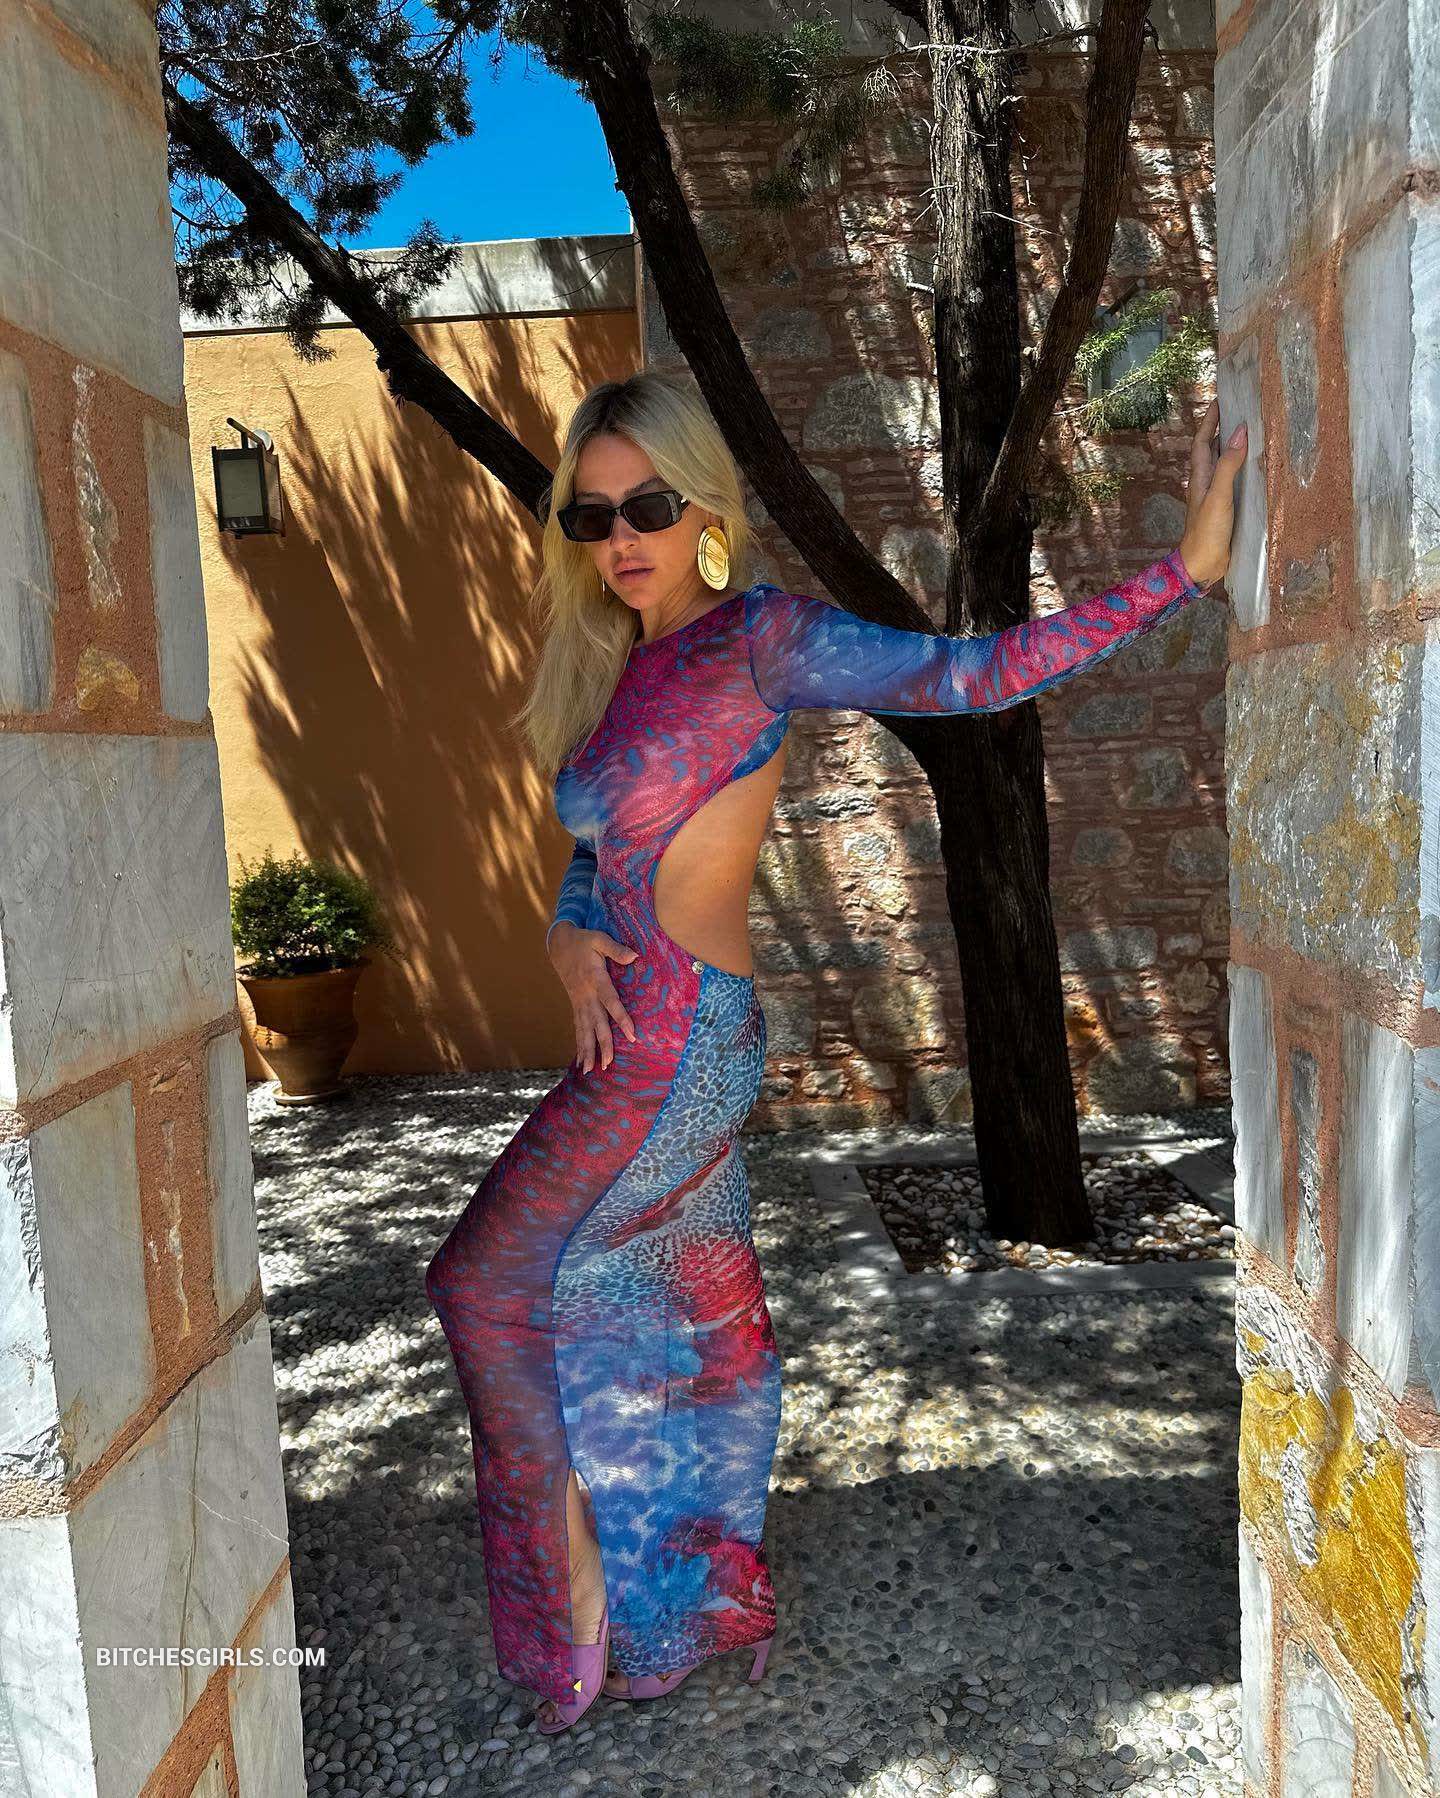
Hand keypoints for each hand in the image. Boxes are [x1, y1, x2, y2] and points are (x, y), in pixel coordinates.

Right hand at [547, 923, 638, 1072]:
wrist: (559, 944)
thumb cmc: (583, 941)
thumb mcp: (599, 939)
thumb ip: (616, 949)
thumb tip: (634, 956)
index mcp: (595, 979)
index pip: (610, 1002)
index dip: (621, 1018)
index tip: (631, 1035)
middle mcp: (586, 995)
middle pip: (596, 1023)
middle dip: (602, 1045)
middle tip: (607, 1064)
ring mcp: (579, 1002)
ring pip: (584, 1030)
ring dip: (587, 1051)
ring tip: (591, 1071)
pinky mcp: (576, 1005)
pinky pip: (578, 1028)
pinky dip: (579, 1045)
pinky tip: (581, 1062)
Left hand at [1177, 397, 1247, 588]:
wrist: (1201, 568)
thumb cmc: (1206, 533)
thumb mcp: (1218, 496)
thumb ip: (1228, 466)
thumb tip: (1239, 432)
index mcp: (1200, 477)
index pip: (1202, 441)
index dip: (1210, 420)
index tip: (1221, 399)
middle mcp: (1206, 483)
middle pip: (1213, 449)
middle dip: (1223, 429)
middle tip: (1241, 409)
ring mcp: (1216, 496)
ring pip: (1225, 465)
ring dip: (1235, 448)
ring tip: (1252, 430)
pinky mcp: (1227, 509)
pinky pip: (1235, 482)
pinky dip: (1244, 470)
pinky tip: (1258, 467)